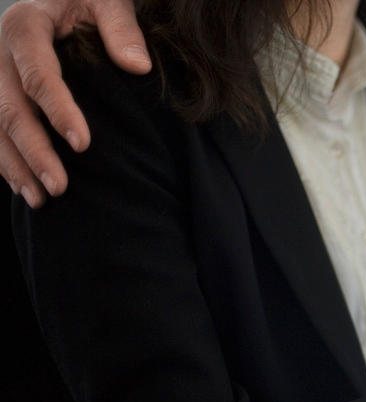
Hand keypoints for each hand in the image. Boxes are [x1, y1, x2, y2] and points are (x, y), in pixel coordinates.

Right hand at [0, 0, 147, 206]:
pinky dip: (6, 162)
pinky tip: (25, 189)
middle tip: (61, 186)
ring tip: (41, 199)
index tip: (83, 144)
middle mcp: (0, 51)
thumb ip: (121, 27)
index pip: (38, 73)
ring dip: (16, 165)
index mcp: (26, 24)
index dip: (58, 110)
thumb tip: (138, 66)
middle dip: (34, 150)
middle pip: (10, 107)